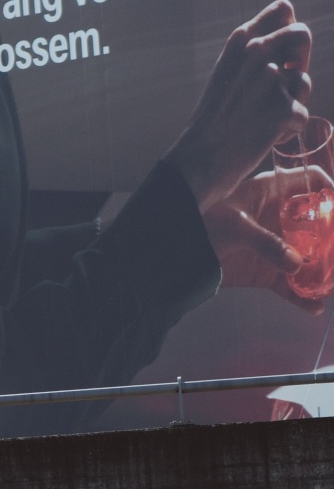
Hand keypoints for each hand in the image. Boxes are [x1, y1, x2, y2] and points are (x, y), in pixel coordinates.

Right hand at [172, 0, 315, 218]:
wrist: (197, 161)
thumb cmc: (212, 120)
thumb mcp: (225, 73)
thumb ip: (253, 51)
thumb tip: (288, 29)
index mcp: (240, 40)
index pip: (283, 10)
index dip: (287, 33)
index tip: (277, 55)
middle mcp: (256, 52)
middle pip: (302, 35)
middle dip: (299, 60)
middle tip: (278, 86)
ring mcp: (270, 79)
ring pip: (303, 83)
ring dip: (290, 103)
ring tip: (260, 118)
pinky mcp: (283, 108)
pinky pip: (302, 116)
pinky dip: (286, 132)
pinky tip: (262, 136)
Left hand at [210, 121, 333, 304]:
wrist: (170, 255)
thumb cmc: (199, 225)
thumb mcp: (233, 227)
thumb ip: (265, 243)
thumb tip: (295, 264)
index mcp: (271, 192)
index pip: (310, 181)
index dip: (330, 188)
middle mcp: (278, 218)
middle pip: (318, 223)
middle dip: (332, 237)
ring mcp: (274, 246)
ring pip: (309, 257)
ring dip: (323, 270)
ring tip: (332, 284)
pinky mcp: (264, 273)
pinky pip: (289, 286)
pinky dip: (301, 297)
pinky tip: (313, 308)